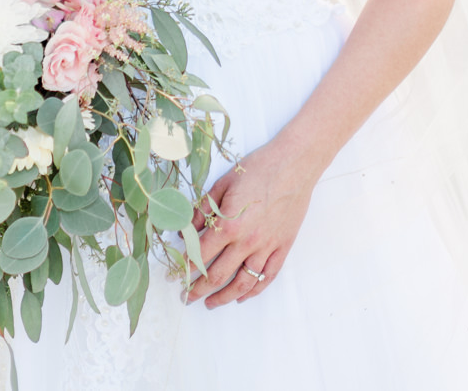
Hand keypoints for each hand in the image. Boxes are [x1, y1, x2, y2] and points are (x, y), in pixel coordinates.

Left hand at [185, 141, 319, 308]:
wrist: (294, 164)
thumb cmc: (258, 169)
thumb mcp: (222, 184)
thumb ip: (202, 212)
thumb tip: (185, 233)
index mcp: (228, 224)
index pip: (199, 255)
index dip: (184, 268)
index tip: (173, 277)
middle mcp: (247, 241)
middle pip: (218, 275)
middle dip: (198, 289)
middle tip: (186, 297)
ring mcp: (267, 246)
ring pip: (243, 282)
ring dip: (224, 297)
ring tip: (210, 303)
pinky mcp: (283, 247)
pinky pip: (267, 276)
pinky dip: (253, 290)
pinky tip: (242, 296)